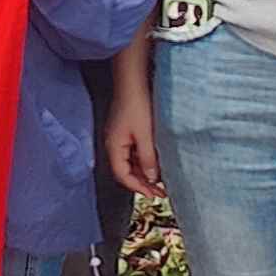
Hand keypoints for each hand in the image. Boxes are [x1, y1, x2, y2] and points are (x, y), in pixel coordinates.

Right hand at [103, 75, 162, 195]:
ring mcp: (119, 136)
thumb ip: (147, 158)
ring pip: (130, 162)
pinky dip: (143, 160)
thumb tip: (151, 178)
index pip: (122, 175)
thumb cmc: (137, 104)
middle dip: (142, 183)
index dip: (138, 187)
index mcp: (114, 146)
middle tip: (160, 193)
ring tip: (161, 180)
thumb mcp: (146, 135)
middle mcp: (113, 143)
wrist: (133, 80)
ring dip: (144, 172)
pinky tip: (156, 162)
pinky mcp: (126, 129)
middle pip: (126, 170)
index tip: (153, 195)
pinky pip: (133, 151)